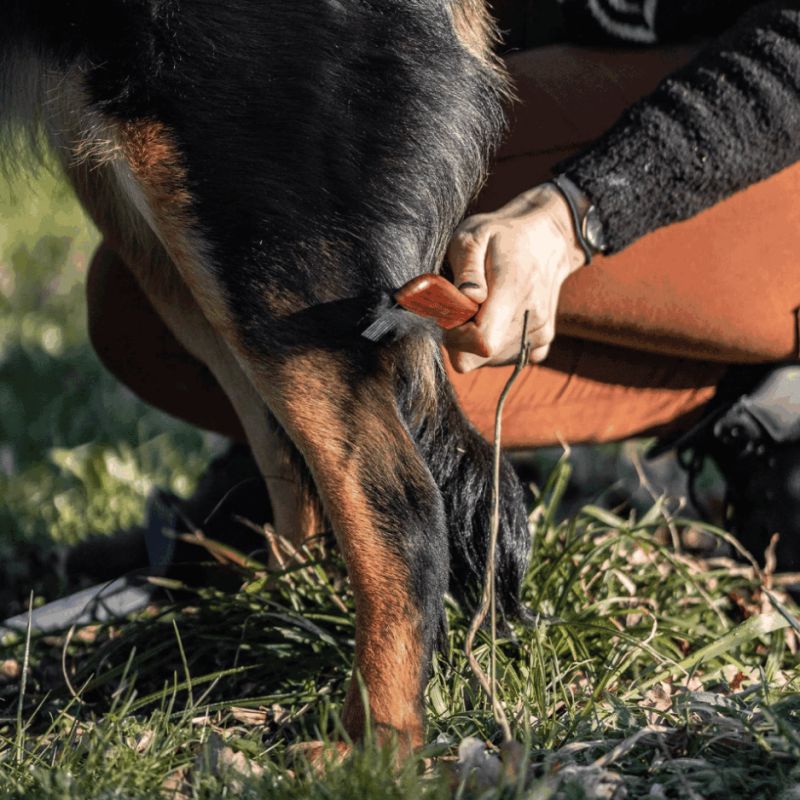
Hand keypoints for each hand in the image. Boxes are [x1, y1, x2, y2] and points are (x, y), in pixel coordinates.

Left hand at [444, 184, 587, 371]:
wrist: (547, 238)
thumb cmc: (502, 235)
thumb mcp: (473, 237)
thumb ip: (467, 270)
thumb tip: (467, 298)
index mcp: (511, 294)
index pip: (480, 344)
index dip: (456, 336)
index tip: (452, 313)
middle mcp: (530, 321)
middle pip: (480, 357)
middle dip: (462, 338)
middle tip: (465, 306)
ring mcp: (539, 334)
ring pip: (490, 361)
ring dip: (477, 341)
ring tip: (483, 307)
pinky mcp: (542, 342)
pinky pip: (507, 359)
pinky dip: (495, 345)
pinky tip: (496, 319)